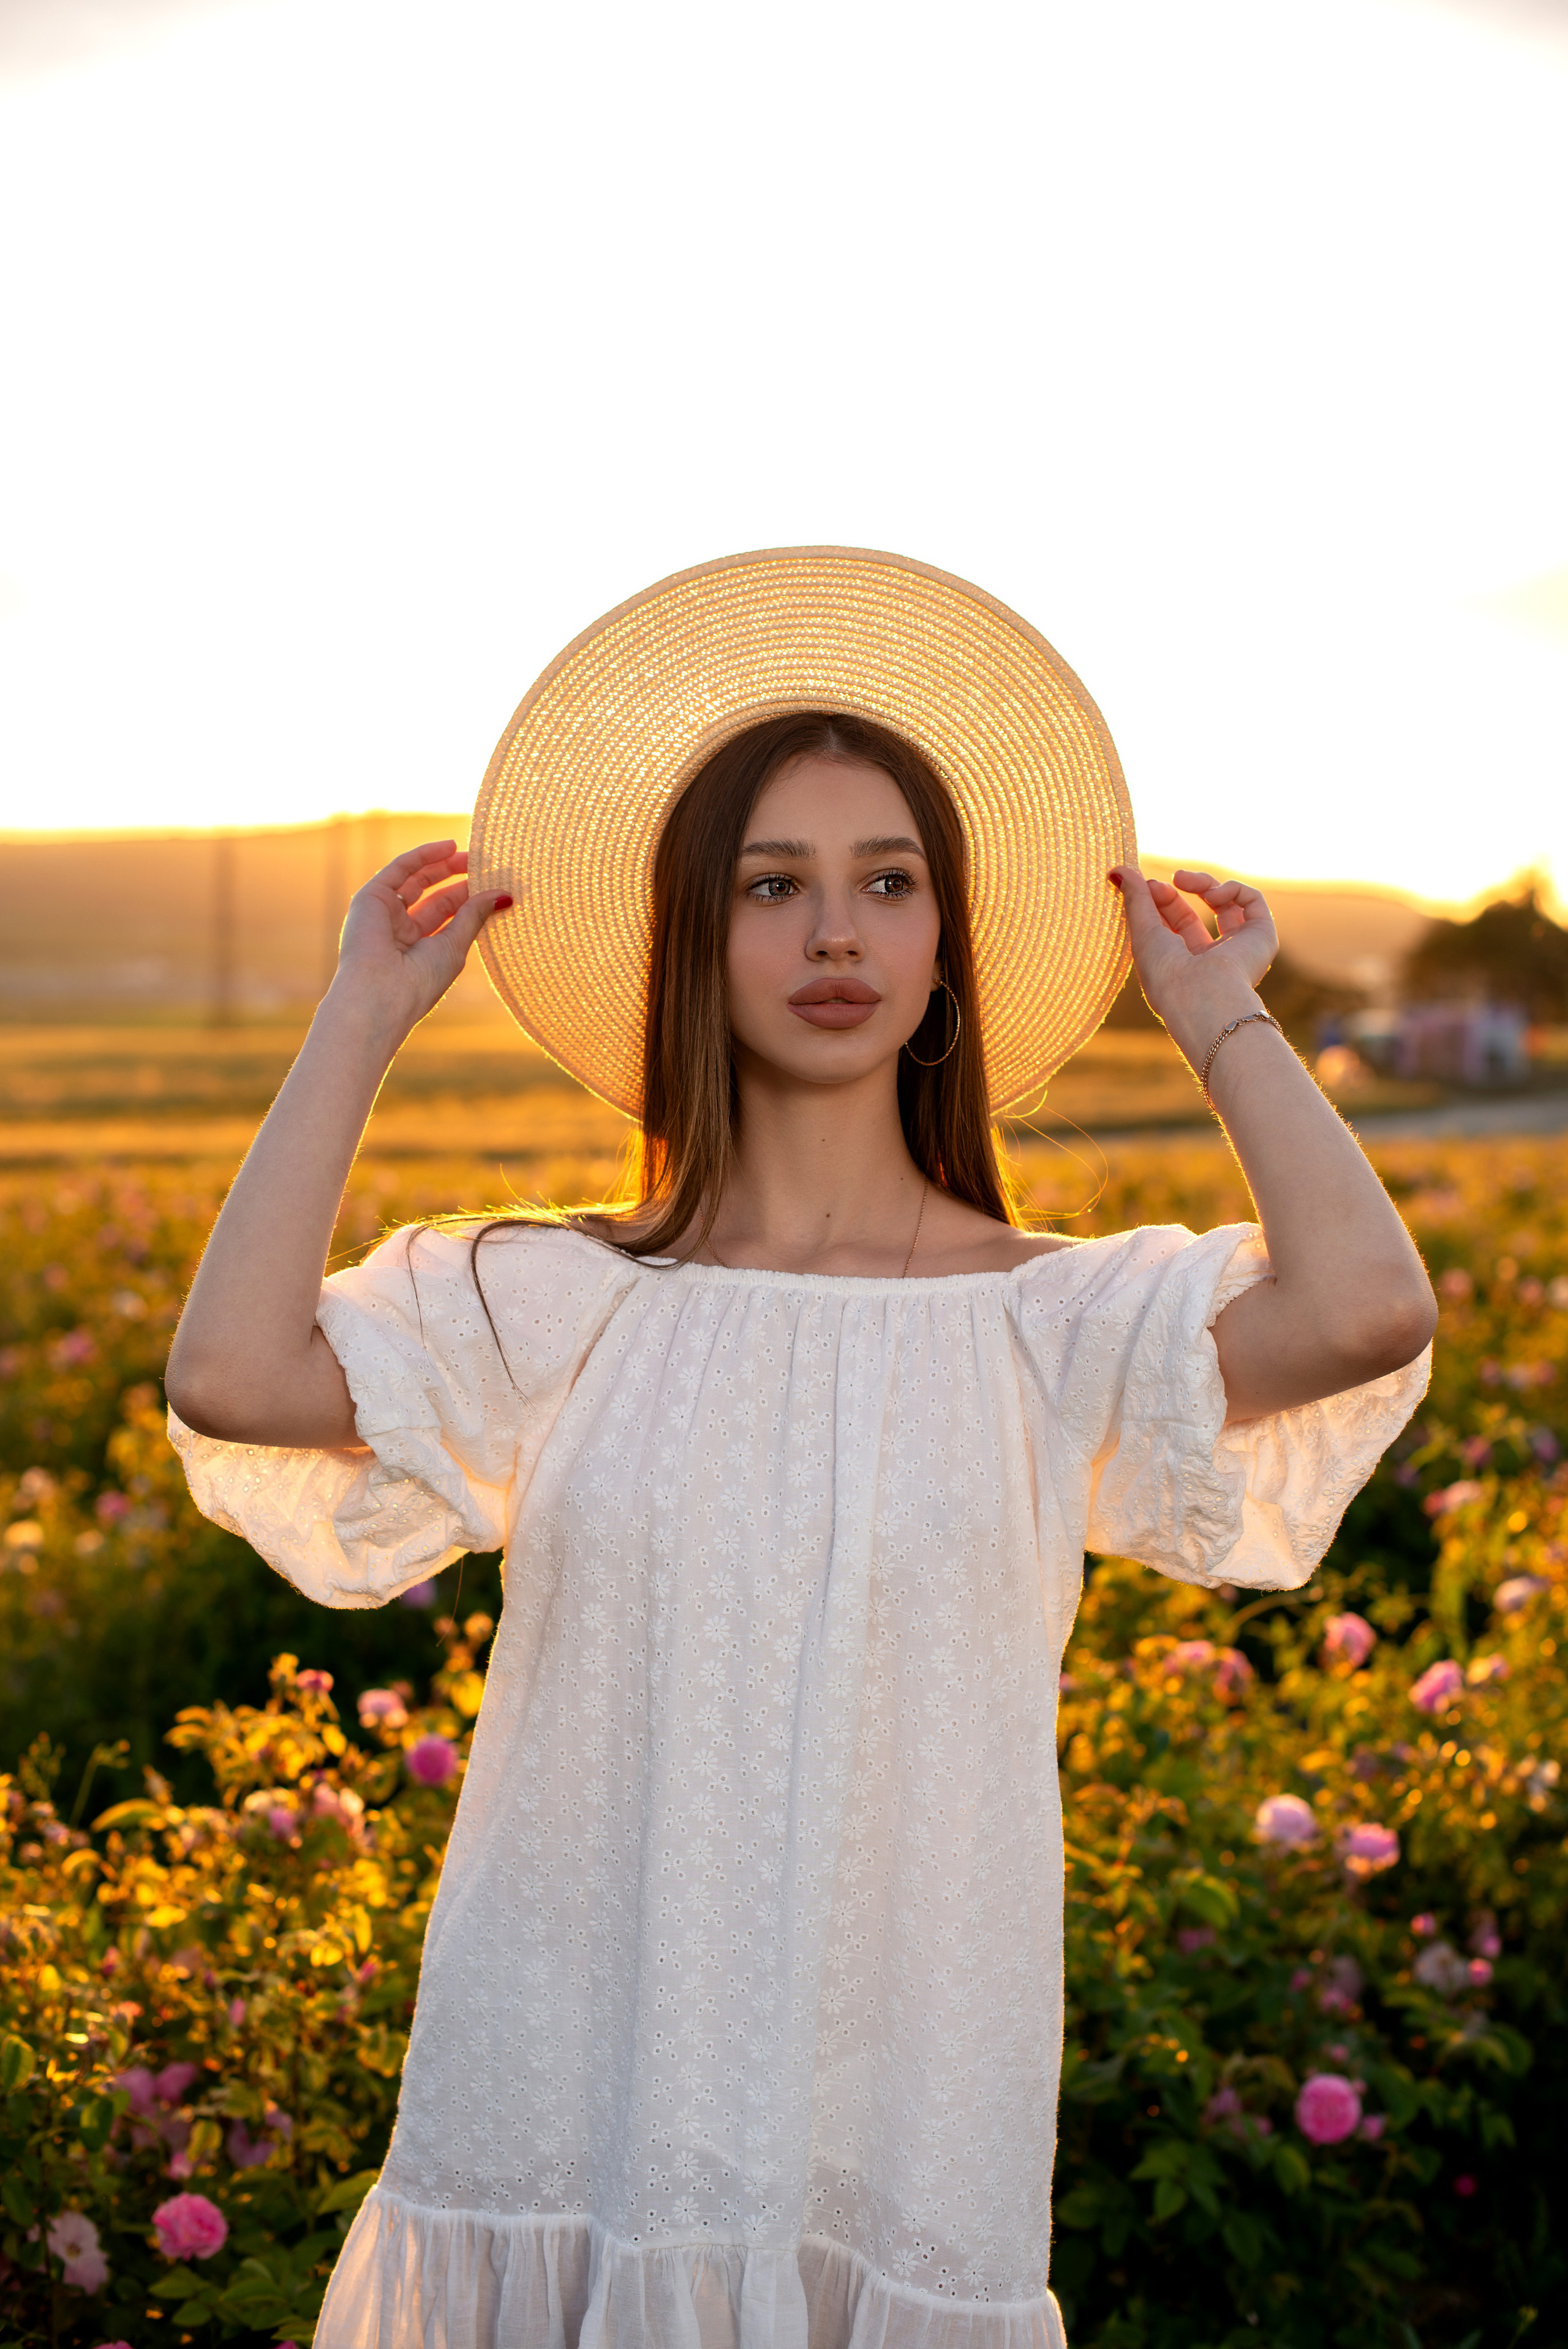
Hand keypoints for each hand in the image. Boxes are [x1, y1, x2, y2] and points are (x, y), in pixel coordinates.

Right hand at [329, 841, 511, 1038]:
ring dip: (442, 864)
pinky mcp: (370, 898)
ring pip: (415, 879)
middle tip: (483, 864)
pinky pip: (399, 868)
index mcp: (419, 948)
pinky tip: (448, 847)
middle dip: (457, 878)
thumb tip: (505, 895)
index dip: (468, 896)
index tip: (494, 883)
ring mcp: (383, 913)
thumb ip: (475, 916)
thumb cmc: (420, 981)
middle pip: (432, 895)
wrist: (380, 994)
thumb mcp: (455, 946)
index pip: (447, 914)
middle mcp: (399, 930)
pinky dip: (423, 855)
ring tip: (470, 854)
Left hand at [1109, 864, 1277, 1065]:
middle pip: (1196, 916)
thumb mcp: (1141, 931)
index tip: (1149, 885)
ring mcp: (1239, 950)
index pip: (1173, 925)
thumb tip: (1116, 869)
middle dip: (1181, 890)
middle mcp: (1211, 961)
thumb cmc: (1165, 974)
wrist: (1201, 994)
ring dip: (1205, 884)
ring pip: (1227, 904)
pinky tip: (1214, 896)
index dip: (1162, 900)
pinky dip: (1232, 889)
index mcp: (1181, 967)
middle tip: (1170, 879)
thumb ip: (1133, 898)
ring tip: (1186, 880)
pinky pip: (1252, 901)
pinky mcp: (1262, 938)